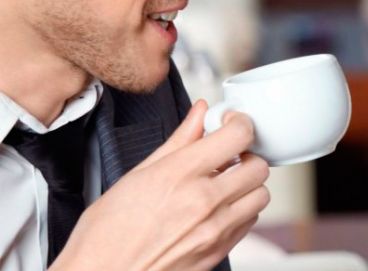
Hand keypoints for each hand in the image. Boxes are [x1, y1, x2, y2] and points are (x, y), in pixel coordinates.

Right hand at [51, 100, 270, 270]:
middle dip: (246, 154)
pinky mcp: (218, 252)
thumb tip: (199, 115)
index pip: (238, 135)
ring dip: (248, 184)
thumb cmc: (106, 235)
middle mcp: (203, 202)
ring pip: (261, 194)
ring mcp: (214, 230)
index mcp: (180, 175)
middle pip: (258, 165)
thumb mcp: (136, 175)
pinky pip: (250, 222)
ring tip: (225, 182)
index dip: (239, 122)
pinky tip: (219, 207)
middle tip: (229, 154)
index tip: (230, 122)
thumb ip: (178, 140)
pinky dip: (242, 210)